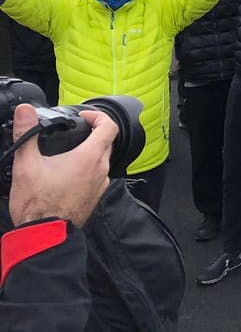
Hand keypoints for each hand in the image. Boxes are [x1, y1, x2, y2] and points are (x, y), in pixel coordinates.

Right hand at [9, 104, 115, 226]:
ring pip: (102, 161)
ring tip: (68, 154)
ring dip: (90, 153)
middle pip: (107, 142)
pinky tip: (68, 175)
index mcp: (89, 157)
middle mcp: (101, 169)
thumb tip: (25, 111)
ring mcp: (100, 185)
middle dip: (93, 133)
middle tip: (74, 132)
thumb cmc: (37, 205)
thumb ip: (26, 134)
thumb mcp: (26, 165)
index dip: (99, 116)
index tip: (84, 117)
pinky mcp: (95, 198)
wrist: (44, 237)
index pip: (109, 126)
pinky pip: (97, 177)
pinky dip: (87, 170)